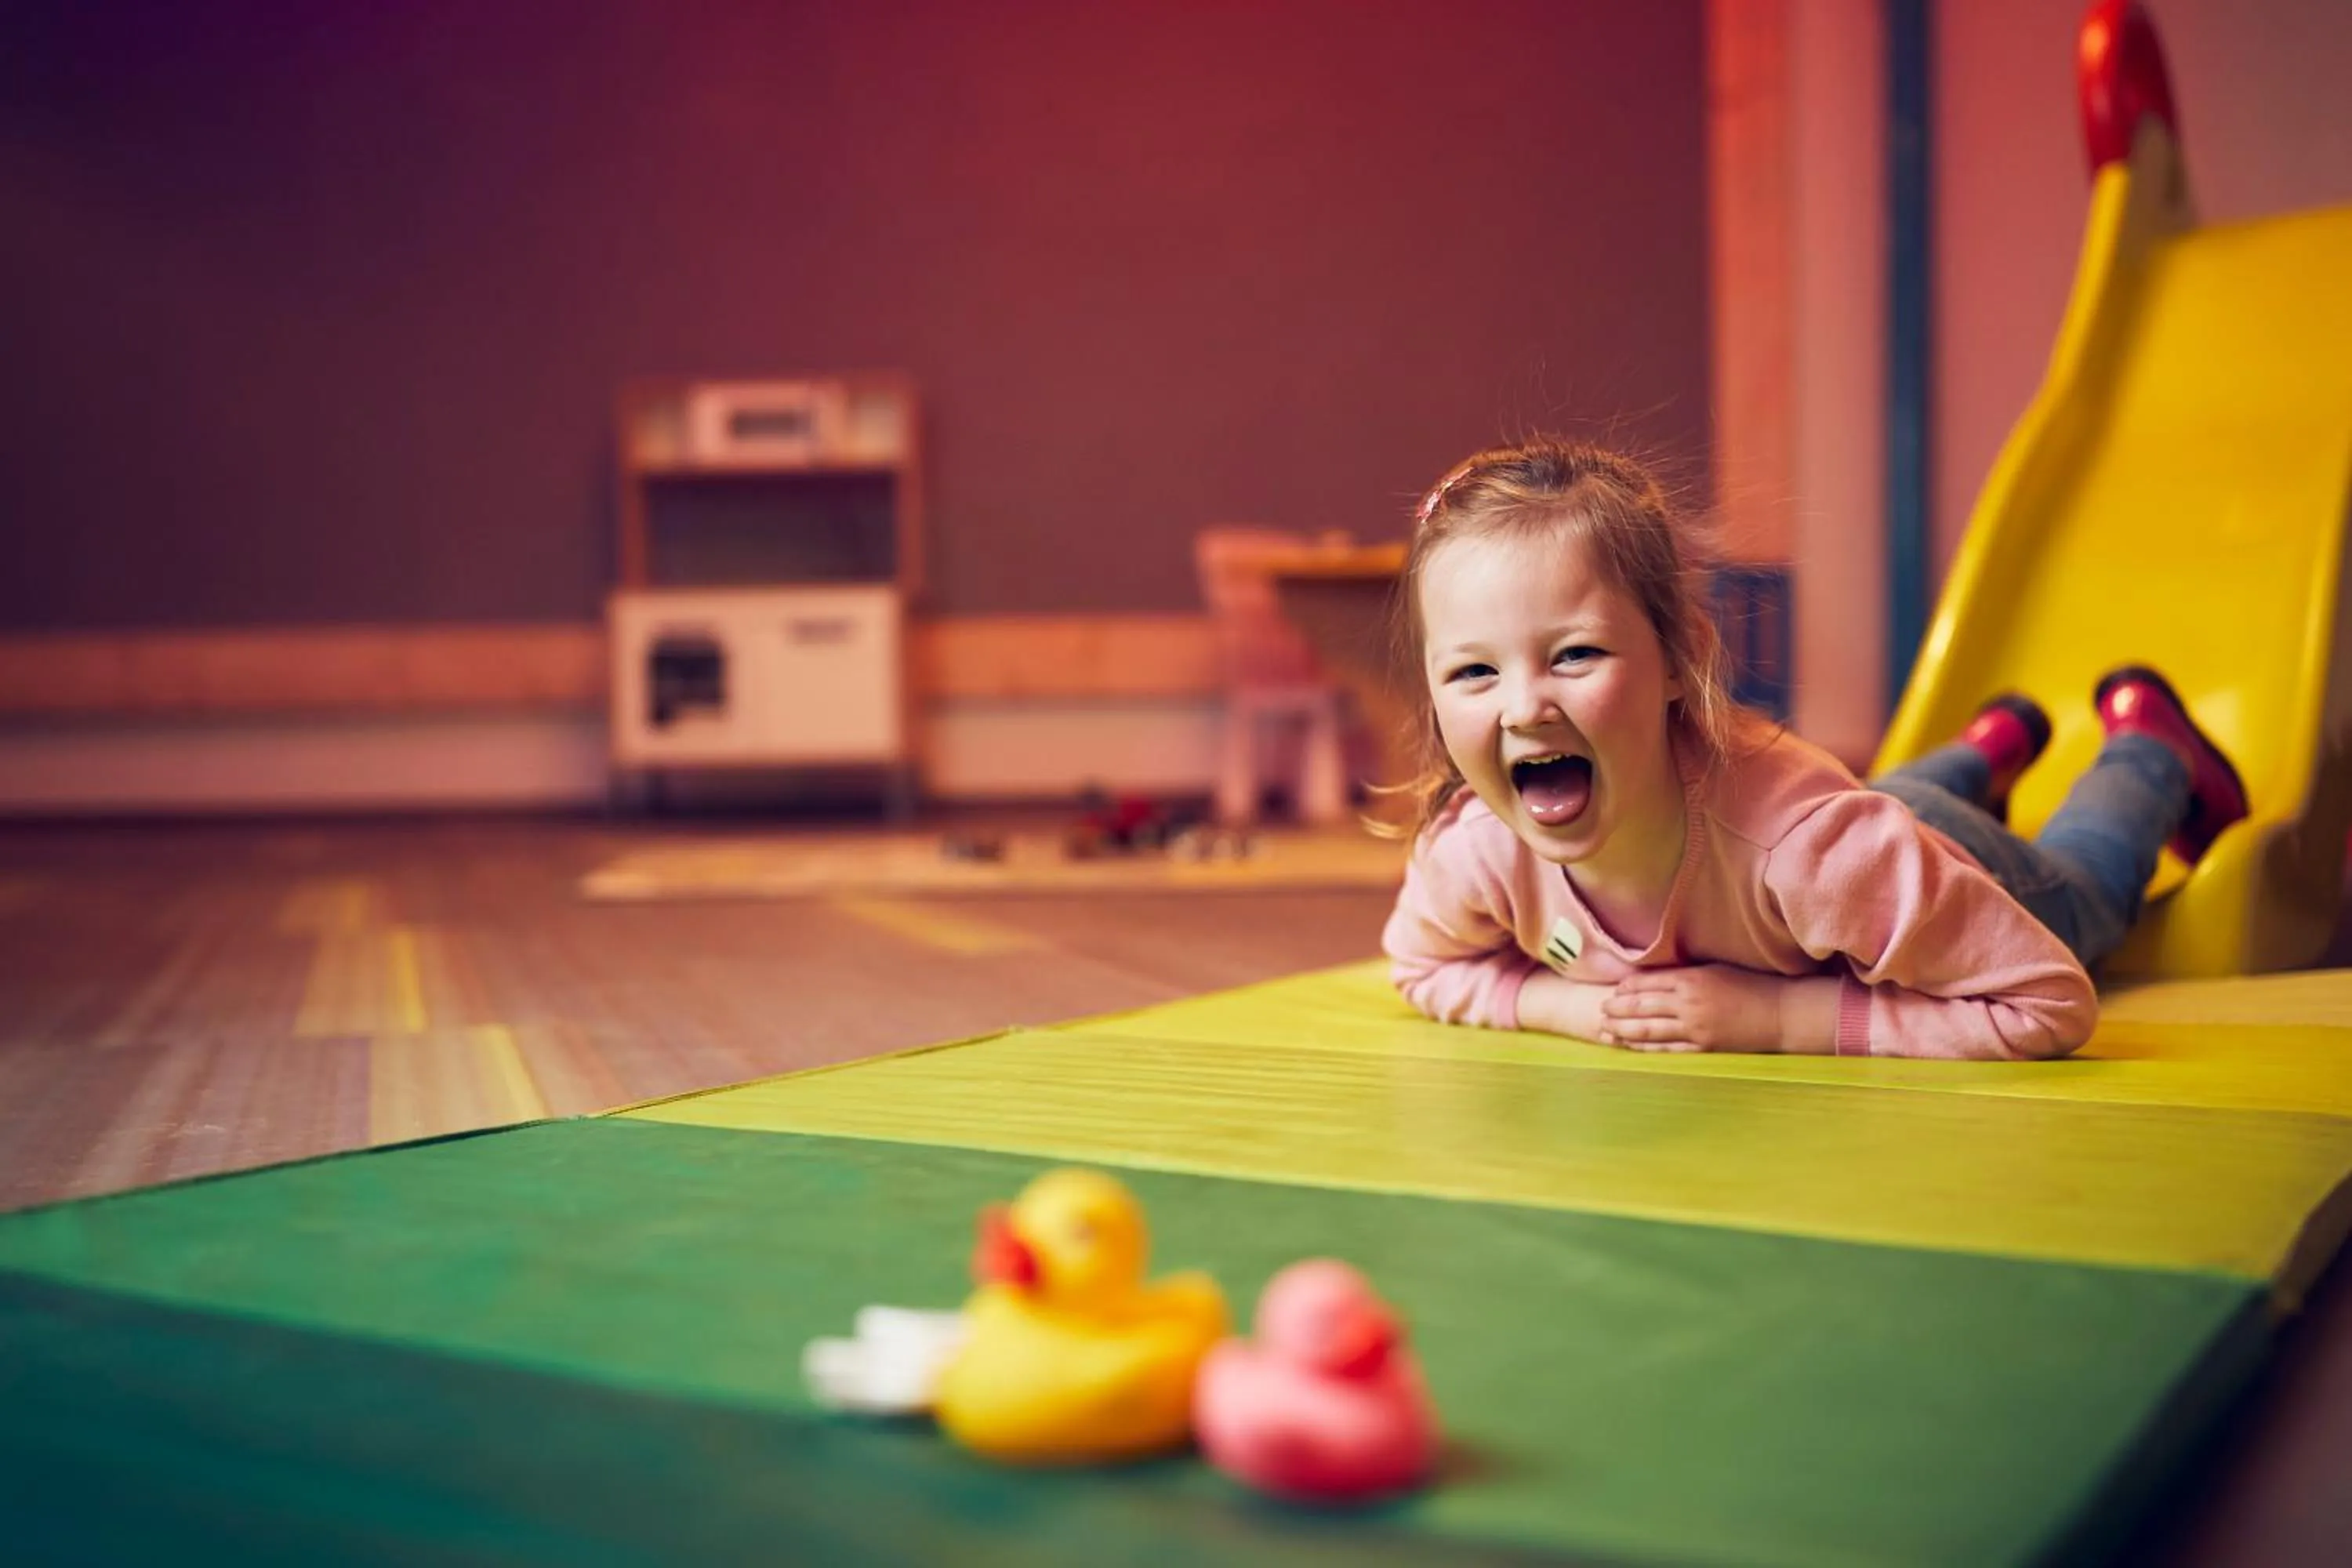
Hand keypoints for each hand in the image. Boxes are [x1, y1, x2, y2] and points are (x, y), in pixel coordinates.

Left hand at [1598, 965, 1787, 1052]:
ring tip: (1607, 1030)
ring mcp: (1695, 1028)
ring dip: (1624, 1031)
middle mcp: (1689, 1003)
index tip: (1613, 989)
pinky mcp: (1703, 1048)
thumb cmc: (1750, 985)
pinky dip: (1647, 1049)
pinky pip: (1668, 1050)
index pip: (1648, 982)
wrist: (1781, 1013)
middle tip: (1600, 1010)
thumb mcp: (1715, 970)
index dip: (1626, 987)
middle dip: (1617, 1009)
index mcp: (1691, 979)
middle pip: (1642, 1007)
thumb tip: (1654, 977)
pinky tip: (1632, 1048)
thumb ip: (1684, 974)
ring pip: (1649, 1031)